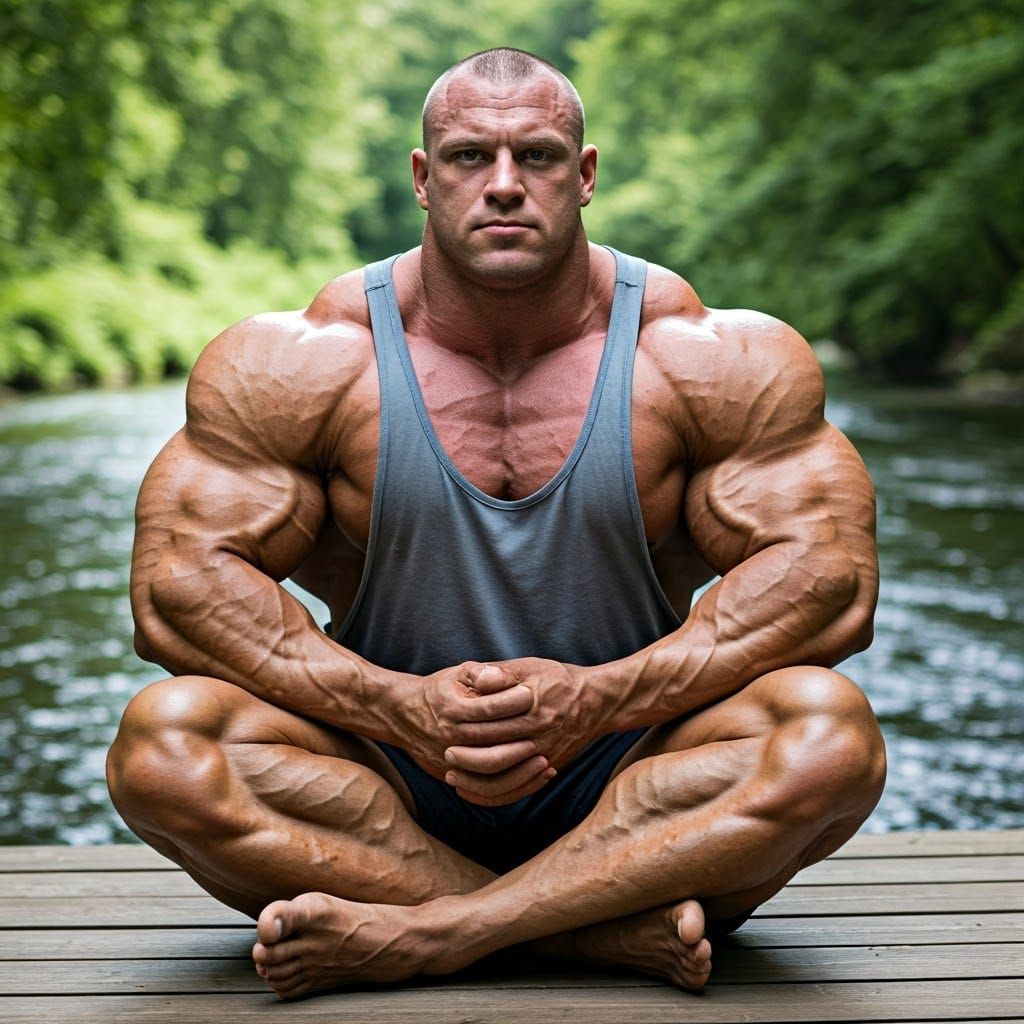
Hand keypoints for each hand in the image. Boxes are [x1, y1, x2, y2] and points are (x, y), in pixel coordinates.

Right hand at [396, 661, 542, 784]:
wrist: (404, 715)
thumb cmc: (439, 691)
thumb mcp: (456, 674)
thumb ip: (479, 673)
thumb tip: (498, 675)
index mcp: (451, 709)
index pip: (487, 709)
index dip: (512, 702)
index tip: (533, 696)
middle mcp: (449, 737)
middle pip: (490, 744)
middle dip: (521, 741)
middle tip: (548, 734)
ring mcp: (449, 761)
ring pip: (489, 774)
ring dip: (520, 770)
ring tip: (544, 760)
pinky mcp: (452, 776)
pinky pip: (484, 791)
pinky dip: (510, 788)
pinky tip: (532, 778)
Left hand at [444, 658, 602, 805]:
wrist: (598, 701)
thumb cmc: (561, 680)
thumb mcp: (532, 667)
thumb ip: (502, 673)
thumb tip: (476, 677)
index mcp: (532, 710)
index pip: (492, 727)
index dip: (467, 732)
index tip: (447, 732)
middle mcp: (540, 737)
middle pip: (496, 756)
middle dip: (467, 758)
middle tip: (445, 755)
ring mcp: (547, 755)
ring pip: (506, 780)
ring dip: (476, 782)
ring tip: (454, 777)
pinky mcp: (550, 766)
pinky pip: (519, 790)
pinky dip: (496, 795)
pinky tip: (476, 792)